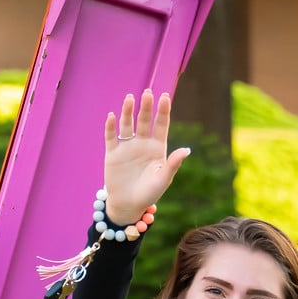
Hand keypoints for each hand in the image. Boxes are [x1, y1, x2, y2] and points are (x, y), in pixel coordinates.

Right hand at [103, 90, 192, 224]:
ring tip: (129, 98)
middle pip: (144, 120)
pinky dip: (111, 127)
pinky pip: (111, 137)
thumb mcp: (163, 179)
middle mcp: (142, 143)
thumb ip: (173, 163)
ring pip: (127, 124)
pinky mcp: (112, 154)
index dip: (163, 111)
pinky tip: (112, 116)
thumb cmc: (149, 193)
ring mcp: (127, 147)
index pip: (161, 125)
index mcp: (157, 147)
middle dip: (146, 107)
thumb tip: (186, 149)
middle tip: (148, 93)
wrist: (128, 205)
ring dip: (127, 112)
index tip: (164, 97)